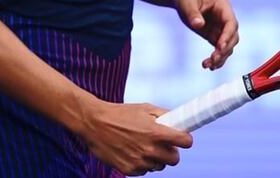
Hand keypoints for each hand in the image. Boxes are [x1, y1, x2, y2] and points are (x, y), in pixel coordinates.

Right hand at [79, 101, 193, 174]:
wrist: (94, 123)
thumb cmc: (120, 113)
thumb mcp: (144, 108)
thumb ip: (164, 115)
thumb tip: (179, 119)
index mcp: (155, 132)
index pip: (185, 141)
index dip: (185, 139)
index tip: (182, 139)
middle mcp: (149, 149)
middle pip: (175, 159)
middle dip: (172, 152)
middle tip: (164, 145)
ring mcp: (139, 161)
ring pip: (159, 166)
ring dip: (156, 158)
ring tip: (144, 146)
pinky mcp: (129, 170)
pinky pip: (144, 171)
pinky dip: (142, 164)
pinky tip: (133, 152)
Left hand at [169, 0, 239, 69]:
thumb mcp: (186, 2)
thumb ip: (193, 13)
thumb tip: (198, 25)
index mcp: (223, 6)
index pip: (231, 23)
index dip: (227, 36)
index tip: (219, 47)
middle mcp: (225, 18)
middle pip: (232, 37)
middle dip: (225, 49)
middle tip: (213, 59)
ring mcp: (221, 28)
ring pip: (227, 46)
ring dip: (221, 57)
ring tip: (207, 65)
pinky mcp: (214, 35)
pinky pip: (219, 49)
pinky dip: (216, 58)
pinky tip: (208, 66)